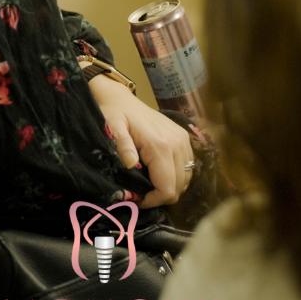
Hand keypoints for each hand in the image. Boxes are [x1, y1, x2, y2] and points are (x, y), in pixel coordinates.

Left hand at [88, 76, 193, 208]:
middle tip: (141, 193)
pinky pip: (187, 166)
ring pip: (186, 179)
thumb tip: (130, 165)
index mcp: (160, 145)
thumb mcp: (112, 129)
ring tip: (150, 183)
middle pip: (178, 187)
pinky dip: (176, 175)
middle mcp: (177, 143)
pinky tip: (159, 172)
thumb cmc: (114, 114)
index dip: (154, 201)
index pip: (167, 189)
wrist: (121, 98)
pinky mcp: (183, 137)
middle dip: (160, 196)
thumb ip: (123, 146)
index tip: (138, 199)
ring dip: (169, 186)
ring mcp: (182, 139)